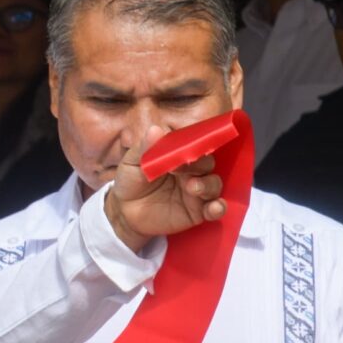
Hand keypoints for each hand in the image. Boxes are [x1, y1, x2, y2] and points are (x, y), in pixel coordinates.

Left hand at [104, 146, 226, 253]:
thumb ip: (145, 148)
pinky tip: (214, 207)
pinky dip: (219, 207)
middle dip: (199, 164)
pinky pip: (216, 209)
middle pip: (207, 163)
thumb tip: (155, 129)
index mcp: (178, 157)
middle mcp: (192, 172)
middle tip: (181, 169)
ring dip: (208, 185)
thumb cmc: (130, 183)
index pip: (193, 146)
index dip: (191, 146)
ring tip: (193, 187)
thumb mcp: (132, 163)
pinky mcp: (199, 212)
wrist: (123, 212)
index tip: (181, 150)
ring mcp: (197, 192)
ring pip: (214, 184)